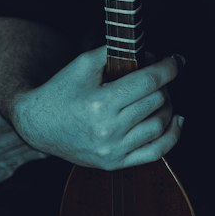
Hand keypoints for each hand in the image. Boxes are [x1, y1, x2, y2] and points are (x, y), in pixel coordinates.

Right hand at [11, 46, 183, 167]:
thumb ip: (117, 52)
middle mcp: (107, 131)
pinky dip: (173, 135)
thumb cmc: (61, 91)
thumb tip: (151, 54)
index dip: (168, 68)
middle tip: (157, 75)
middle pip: (156, 101)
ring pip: (160, 124)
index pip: (148, 82)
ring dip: (168, 105)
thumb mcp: (84, 63)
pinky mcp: (114, 163)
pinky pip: (156, 153)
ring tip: (160, 95)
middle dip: (164, 84)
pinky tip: (176, 119)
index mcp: (100, 104)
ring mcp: (112, 150)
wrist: (38, 126)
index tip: (176, 60)